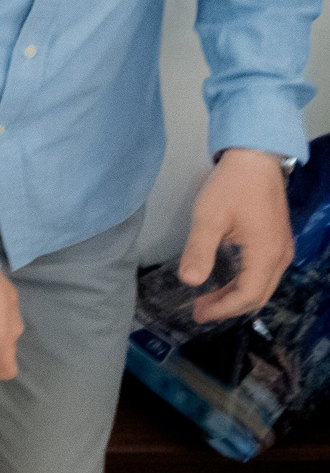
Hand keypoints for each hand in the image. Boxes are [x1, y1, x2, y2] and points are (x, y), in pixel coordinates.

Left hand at [181, 150, 294, 321]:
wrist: (256, 159)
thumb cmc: (231, 186)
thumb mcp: (208, 217)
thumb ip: (199, 250)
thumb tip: (189, 281)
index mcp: (266, 254)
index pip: (247, 296)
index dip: (222, 309)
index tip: (198, 313)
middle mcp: (280, 256)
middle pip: (258, 295)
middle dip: (229, 307)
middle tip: (199, 310)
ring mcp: (282, 248)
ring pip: (263, 285)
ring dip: (236, 296)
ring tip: (208, 300)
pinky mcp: (278, 241)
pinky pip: (265, 273)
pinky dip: (246, 284)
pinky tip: (225, 282)